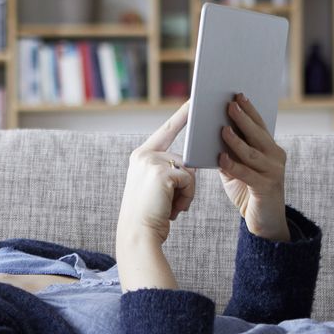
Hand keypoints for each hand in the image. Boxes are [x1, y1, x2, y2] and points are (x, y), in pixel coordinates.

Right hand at [118, 101, 196, 245]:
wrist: (138, 234)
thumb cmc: (150, 215)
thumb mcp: (156, 187)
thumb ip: (168, 170)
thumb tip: (190, 167)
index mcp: (141, 155)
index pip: (167, 130)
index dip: (182, 115)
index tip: (194, 99)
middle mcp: (144, 155)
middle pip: (184, 159)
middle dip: (184, 185)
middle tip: (168, 204)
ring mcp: (152, 162)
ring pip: (189, 170)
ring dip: (186, 193)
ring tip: (169, 207)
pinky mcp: (163, 173)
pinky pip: (190, 180)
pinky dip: (186, 197)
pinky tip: (172, 209)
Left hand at [218, 93, 288, 240]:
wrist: (264, 222)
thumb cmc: (248, 191)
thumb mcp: (236, 169)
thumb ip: (229, 153)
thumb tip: (213, 134)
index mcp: (270, 148)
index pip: (259, 125)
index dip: (249, 110)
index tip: (238, 95)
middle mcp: (275, 157)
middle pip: (257, 134)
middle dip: (243, 118)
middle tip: (230, 104)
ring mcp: (273, 172)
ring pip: (252, 153)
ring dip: (236, 140)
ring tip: (223, 128)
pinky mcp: (266, 187)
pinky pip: (247, 174)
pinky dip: (233, 165)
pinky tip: (221, 158)